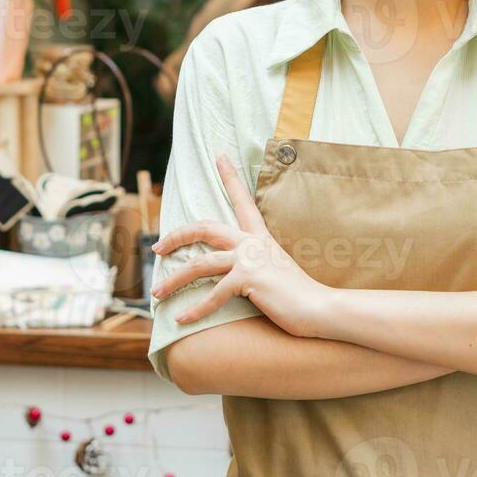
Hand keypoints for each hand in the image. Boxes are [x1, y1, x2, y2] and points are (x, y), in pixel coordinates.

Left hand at [150, 155, 331, 337]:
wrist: (320, 308)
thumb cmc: (298, 296)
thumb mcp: (274, 272)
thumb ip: (254, 266)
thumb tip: (235, 273)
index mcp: (259, 238)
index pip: (242, 201)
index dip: (230, 176)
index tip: (219, 156)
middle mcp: (252, 243)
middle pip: (204, 227)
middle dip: (176, 236)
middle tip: (156, 247)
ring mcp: (249, 259)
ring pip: (199, 264)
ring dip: (174, 280)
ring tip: (157, 293)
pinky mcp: (248, 279)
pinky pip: (213, 295)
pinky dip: (195, 310)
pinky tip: (181, 321)